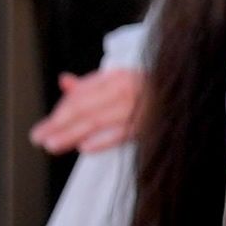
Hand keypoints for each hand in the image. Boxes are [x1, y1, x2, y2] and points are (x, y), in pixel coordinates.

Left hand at [29, 60, 152, 155]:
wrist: (186, 99)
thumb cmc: (149, 92)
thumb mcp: (119, 82)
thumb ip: (91, 85)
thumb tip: (65, 82)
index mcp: (117, 78)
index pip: (82, 95)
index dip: (61, 111)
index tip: (46, 125)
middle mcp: (125, 90)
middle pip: (84, 108)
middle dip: (58, 124)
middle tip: (39, 137)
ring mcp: (137, 108)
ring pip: (97, 121)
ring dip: (71, 134)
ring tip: (52, 145)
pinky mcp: (148, 124)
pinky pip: (121, 132)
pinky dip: (103, 140)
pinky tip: (84, 148)